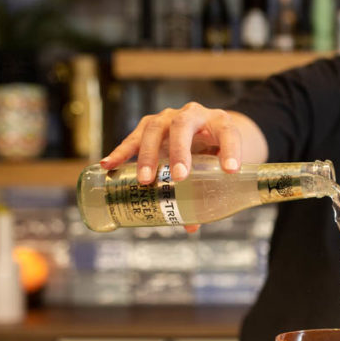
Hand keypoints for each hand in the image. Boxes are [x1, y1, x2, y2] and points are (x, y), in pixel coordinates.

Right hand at [100, 102, 242, 184]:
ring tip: (145, 180)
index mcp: (219, 123)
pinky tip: (109, 165)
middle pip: (183, 126)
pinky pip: (133, 137)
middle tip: (179, 177)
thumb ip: (208, 191)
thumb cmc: (214, 150)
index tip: (230, 171)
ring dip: (148, 155)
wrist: (203, 129)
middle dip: (180, 151)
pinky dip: (121, 152)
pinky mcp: (149, 124)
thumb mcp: (217, 166)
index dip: (230, 150)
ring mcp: (168, 117)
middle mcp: (193, 114)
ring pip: (155, 130)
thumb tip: (190, 225)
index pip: (227, 132)